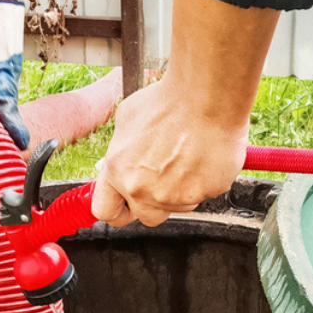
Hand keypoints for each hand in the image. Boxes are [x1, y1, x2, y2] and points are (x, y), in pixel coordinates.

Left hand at [89, 0, 277, 226]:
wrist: (207, 96)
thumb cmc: (169, 101)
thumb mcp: (128, 119)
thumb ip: (122, 150)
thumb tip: (124, 159)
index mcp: (117, 171)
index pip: (106, 211)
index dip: (117, 210)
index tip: (126, 205)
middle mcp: (142, 189)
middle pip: (146, 216)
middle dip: (155, 200)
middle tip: (166, 175)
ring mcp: (174, 196)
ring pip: (177, 206)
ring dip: (182, 189)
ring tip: (188, 154)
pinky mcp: (204, 194)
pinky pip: (204, 195)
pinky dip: (205, 181)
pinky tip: (205, 155)